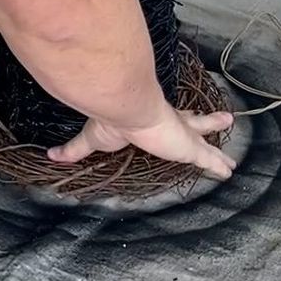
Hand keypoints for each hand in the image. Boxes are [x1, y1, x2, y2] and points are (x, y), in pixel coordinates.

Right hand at [47, 103, 235, 179]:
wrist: (126, 108)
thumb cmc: (110, 120)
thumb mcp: (90, 140)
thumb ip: (73, 149)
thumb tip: (49, 156)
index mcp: (148, 121)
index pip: (165, 118)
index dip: (175, 119)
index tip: (185, 117)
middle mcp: (168, 123)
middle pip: (192, 123)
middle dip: (204, 123)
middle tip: (219, 121)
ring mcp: (180, 134)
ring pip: (204, 138)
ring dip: (216, 145)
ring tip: (230, 153)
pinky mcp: (188, 146)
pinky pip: (208, 158)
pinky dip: (218, 164)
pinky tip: (229, 171)